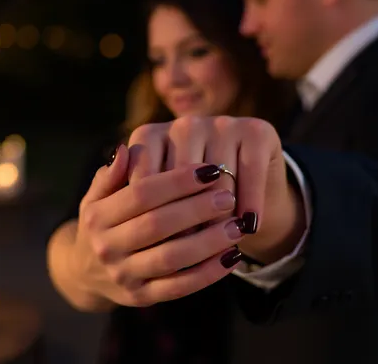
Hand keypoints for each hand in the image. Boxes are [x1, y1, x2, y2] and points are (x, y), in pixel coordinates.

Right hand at [70, 144, 244, 306]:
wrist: (86, 271)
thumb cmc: (105, 221)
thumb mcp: (99, 195)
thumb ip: (114, 174)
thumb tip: (126, 150)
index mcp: (97, 216)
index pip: (141, 194)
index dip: (176, 181)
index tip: (210, 170)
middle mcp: (107, 247)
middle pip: (157, 225)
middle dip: (196, 209)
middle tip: (228, 197)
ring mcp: (124, 275)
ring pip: (171, 258)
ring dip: (208, 242)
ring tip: (236, 226)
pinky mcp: (142, 297)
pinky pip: (180, 287)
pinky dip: (209, 273)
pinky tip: (233, 256)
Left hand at [128, 116, 304, 263]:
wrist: (246, 195)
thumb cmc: (189, 205)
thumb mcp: (157, 204)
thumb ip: (131, 199)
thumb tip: (121, 201)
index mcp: (150, 135)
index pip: (144, 180)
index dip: (152, 218)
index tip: (156, 249)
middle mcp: (184, 124)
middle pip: (182, 181)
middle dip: (187, 222)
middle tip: (191, 254)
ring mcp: (221, 123)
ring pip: (218, 179)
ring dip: (222, 215)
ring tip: (223, 243)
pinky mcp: (256, 130)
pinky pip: (250, 171)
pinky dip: (251, 201)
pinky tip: (251, 225)